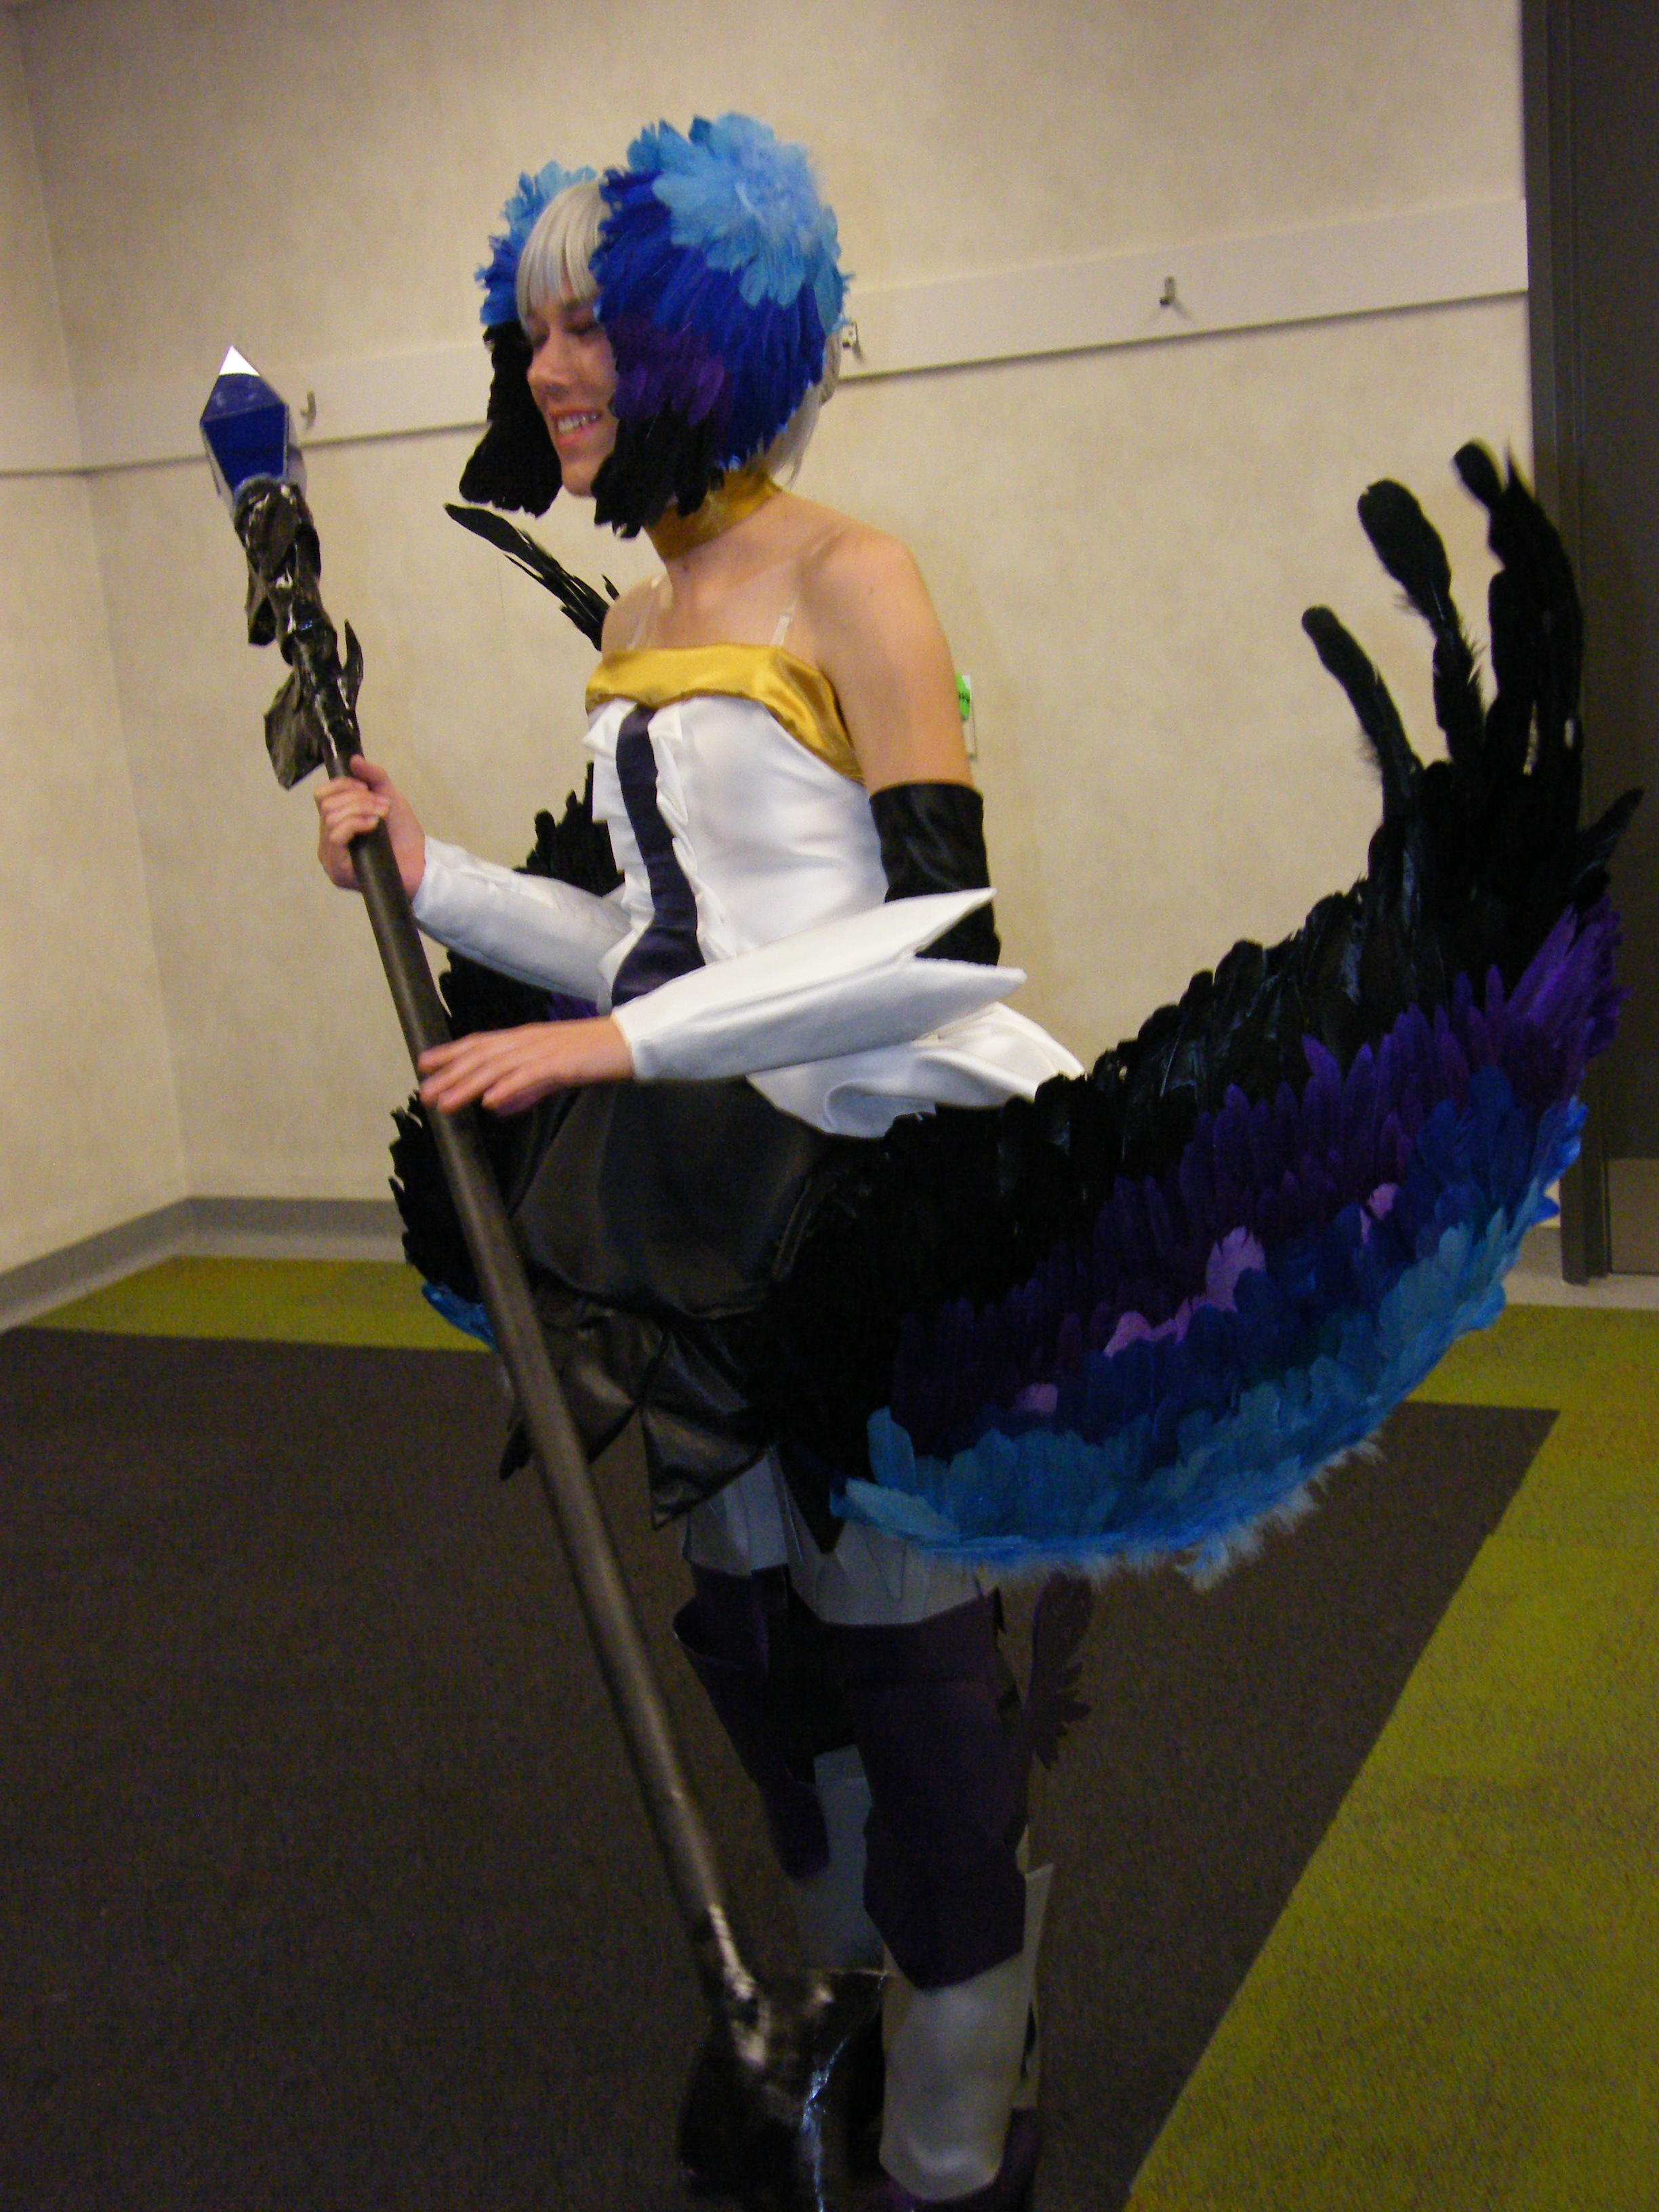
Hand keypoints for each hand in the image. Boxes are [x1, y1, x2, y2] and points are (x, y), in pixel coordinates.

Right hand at [315, 757, 425, 895]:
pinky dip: (355, 823)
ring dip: (360, 809)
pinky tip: (373, 825)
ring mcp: (330, 856)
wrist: (422, 865)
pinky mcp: (337, 870)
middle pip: (326, 805)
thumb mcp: (390, 797)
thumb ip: (373, 777)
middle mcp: (328, 840)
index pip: (322, 795)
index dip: (342, 785)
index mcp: (335, 822)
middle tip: (383, 806)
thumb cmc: (403, 835)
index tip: (368, 788)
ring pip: (330, 818)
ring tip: (382, 815)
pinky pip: (335, 836)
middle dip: (357, 798)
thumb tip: (353, 759)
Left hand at [417, 1017, 633, 1114]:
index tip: (423, 1064)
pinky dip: (508, 1088)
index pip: (480, 1043)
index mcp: (525, 1039)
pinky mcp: (563, 1063)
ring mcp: (545, 1050)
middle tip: (426, 1093)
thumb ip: (524, 1088)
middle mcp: (528, 1041)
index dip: (449, 1052)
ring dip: (469, 1085)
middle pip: (481, 1056)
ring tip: (447, 1103)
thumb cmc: (594, 1055)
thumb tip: (496, 1105)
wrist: (631, 1042)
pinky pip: (530, 1077)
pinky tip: (490, 1102)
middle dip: (450, 1075)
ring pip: (498, 1067)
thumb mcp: (553, 1072)